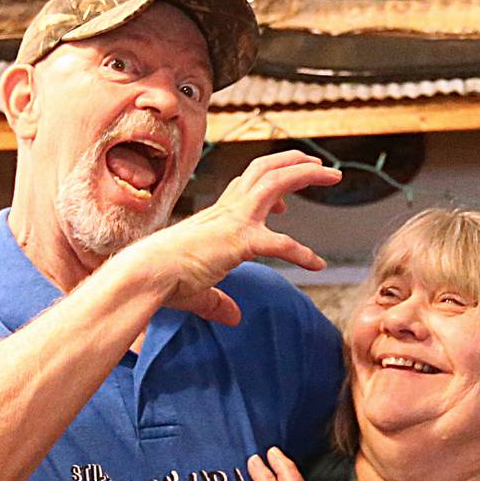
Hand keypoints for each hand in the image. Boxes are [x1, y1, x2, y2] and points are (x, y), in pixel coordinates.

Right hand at [113, 150, 341, 324]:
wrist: (146, 275)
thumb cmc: (162, 280)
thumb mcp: (197, 290)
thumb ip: (218, 303)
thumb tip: (233, 317)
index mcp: (215, 214)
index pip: (246, 186)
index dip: (268, 186)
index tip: (285, 204)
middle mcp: (226, 209)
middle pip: (264, 170)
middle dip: (294, 162)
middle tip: (321, 166)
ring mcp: (234, 220)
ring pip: (276, 181)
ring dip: (305, 173)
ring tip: (332, 174)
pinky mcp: (241, 240)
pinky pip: (281, 244)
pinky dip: (302, 252)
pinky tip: (317, 264)